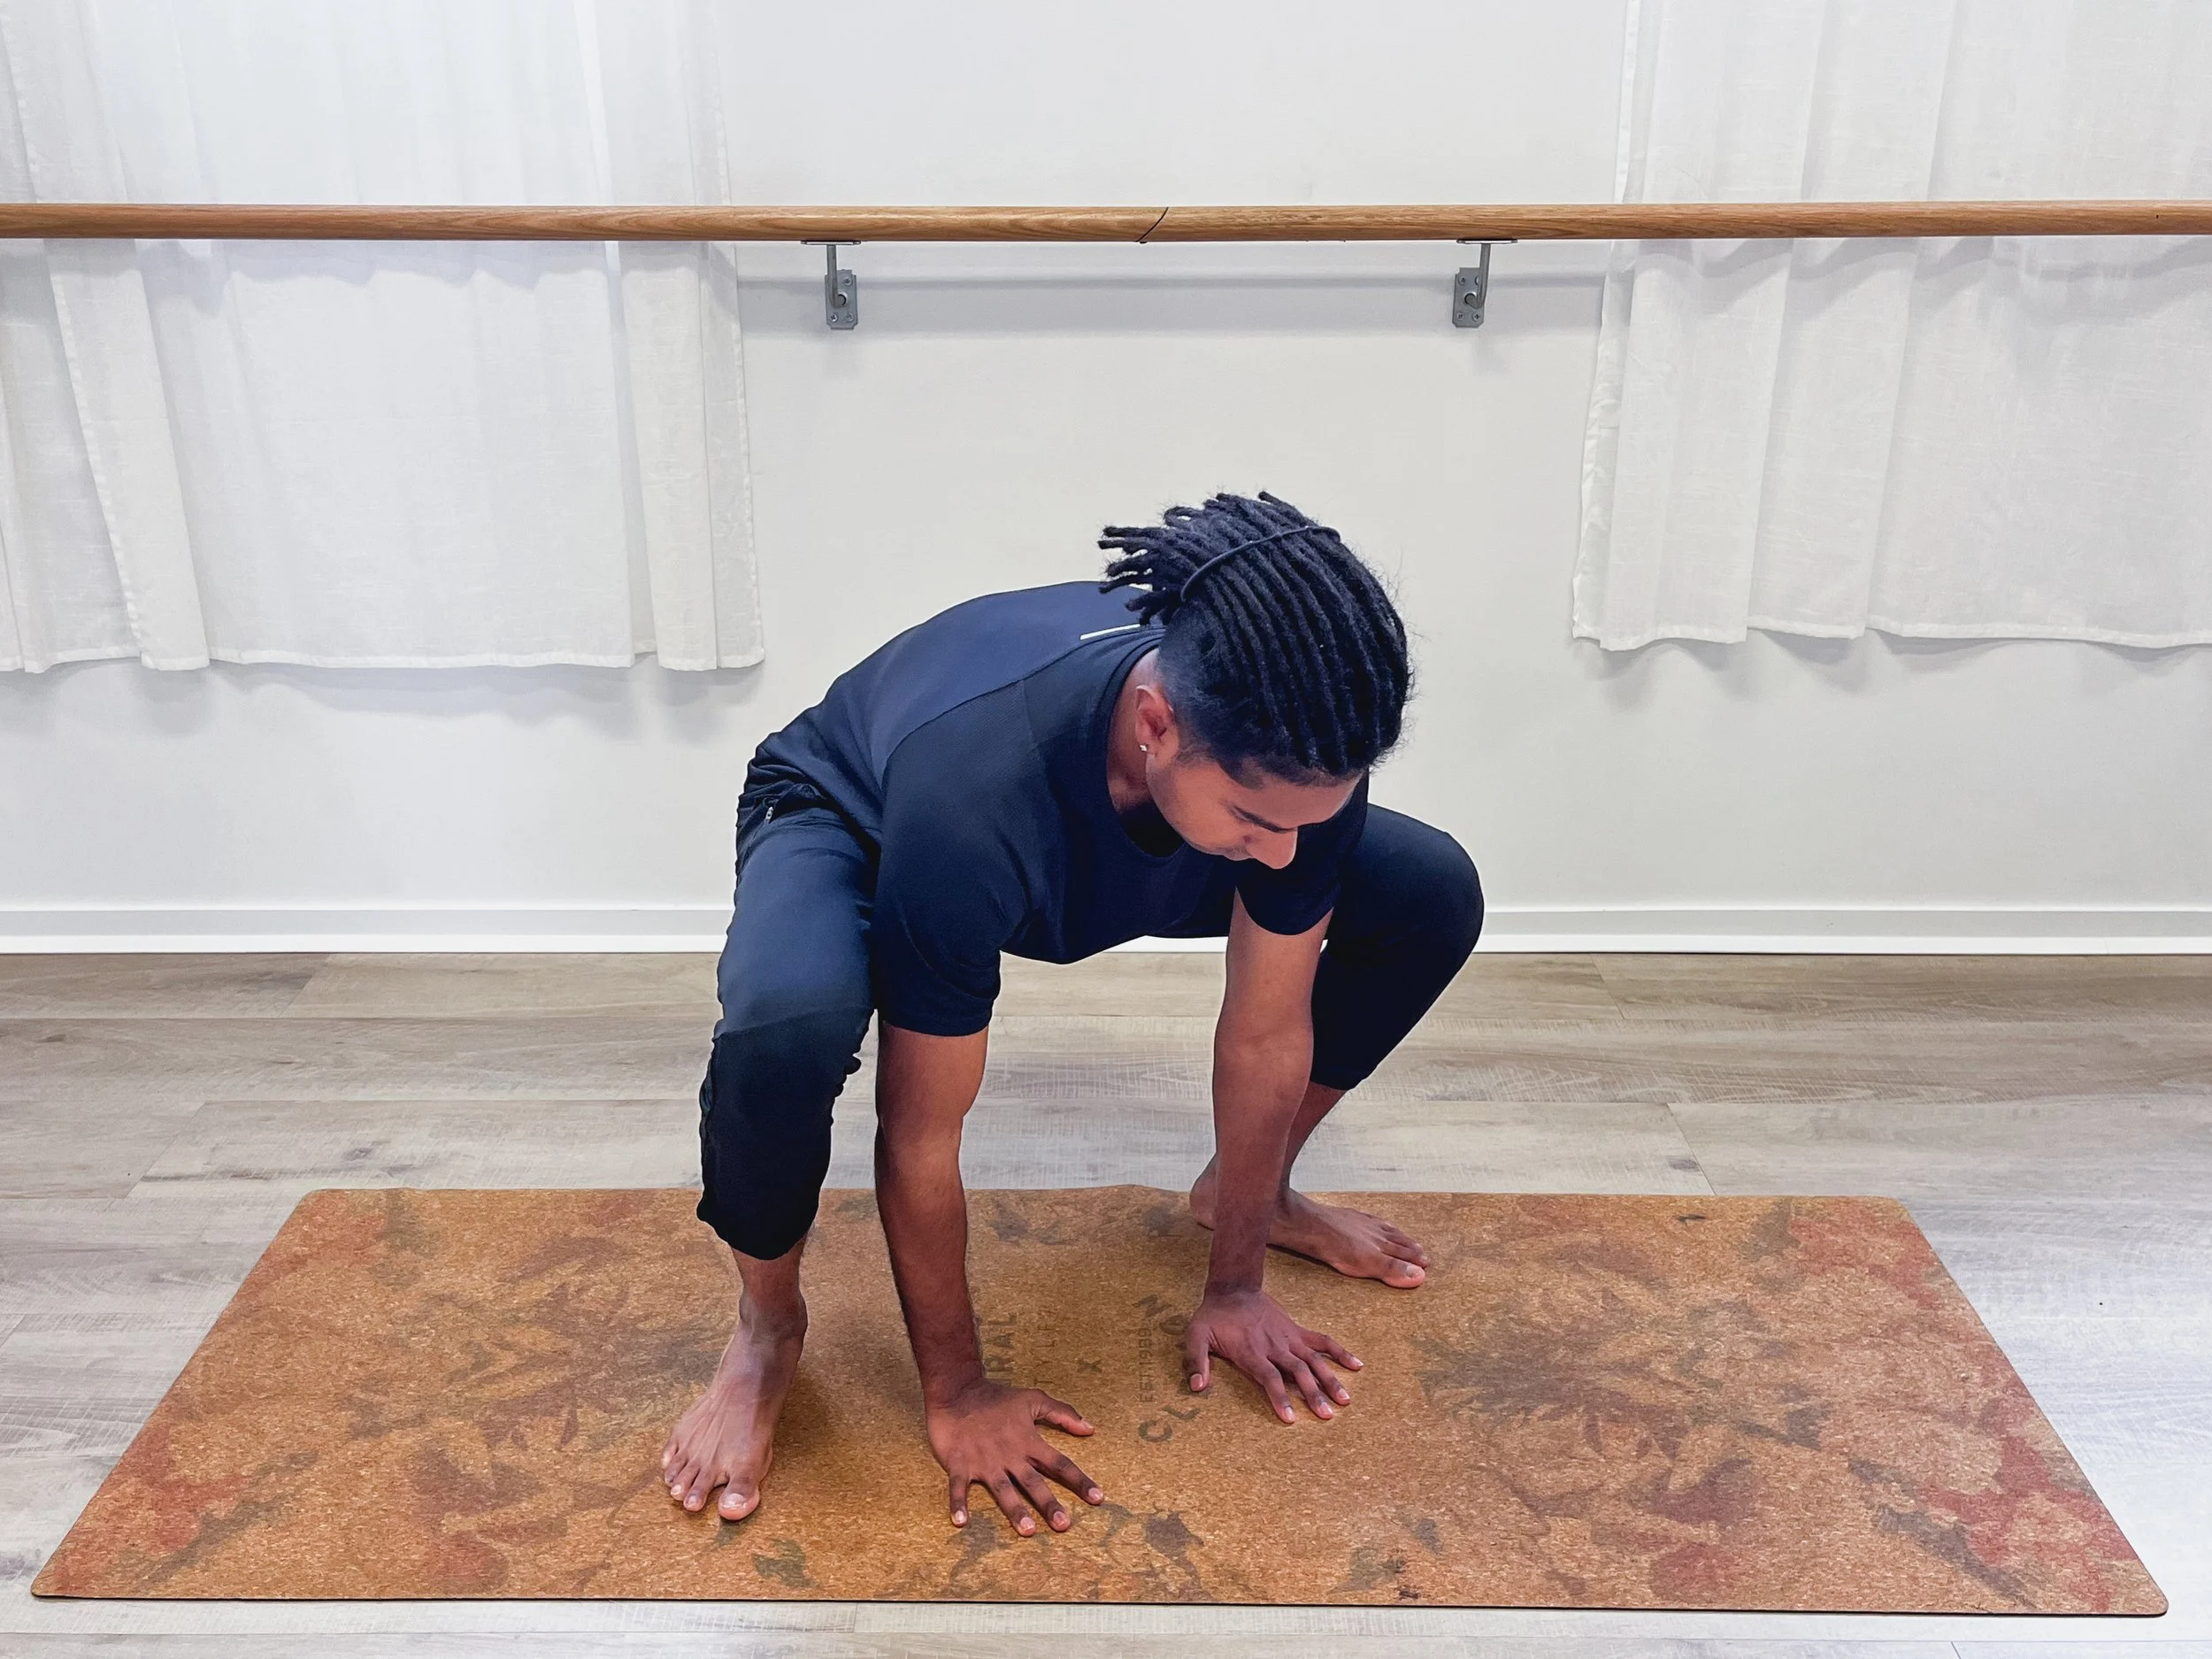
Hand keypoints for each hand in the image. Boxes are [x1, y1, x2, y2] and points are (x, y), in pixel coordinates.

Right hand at [926, 1379, 1104, 1534]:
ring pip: (1003, 1490)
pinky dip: (958, 1503)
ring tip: (1028, 1531)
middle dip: (1049, 1504)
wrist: (957, 1390)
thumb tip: (1091, 1429)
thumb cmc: (996, 1397)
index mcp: (1028, 1441)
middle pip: (1034, 1483)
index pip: (1060, 1464)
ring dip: (1015, 1510)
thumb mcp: (1033, 1399)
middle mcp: (1009, 1455)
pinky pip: (959, 1487)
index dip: (1080, 1481)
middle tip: (1064, 1526)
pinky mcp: (959, 1463)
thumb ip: (1062, 1413)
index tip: (1098, 1498)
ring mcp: (984, 1461)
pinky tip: (960, 1522)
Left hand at [1183, 1288, 1360, 1423]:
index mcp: (1251, 1351)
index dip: (1280, 1398)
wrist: (1234, 1288)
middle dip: (1313, 1395)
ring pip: (1314, 1360)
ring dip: (1331, 1379)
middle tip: (1327, 1416)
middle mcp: (1274, 1346)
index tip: (1290, 1419)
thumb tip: (1196, 1386)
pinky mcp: (1297, 1330)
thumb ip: (1196, 1361)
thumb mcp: (1196, 1336)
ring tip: (1346, 1400)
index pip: (1269, 1378)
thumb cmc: (1214, 1316)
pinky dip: (1340, 1351)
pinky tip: (1356, 1365)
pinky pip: (1322, 1340)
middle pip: (1298, 1372)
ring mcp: (1289, 1338)